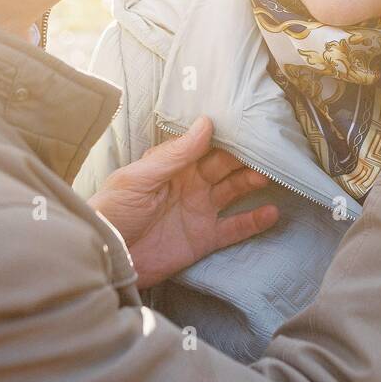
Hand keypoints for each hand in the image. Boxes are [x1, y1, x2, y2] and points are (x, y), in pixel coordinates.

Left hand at [87, 116, 278, 289]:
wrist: (108, 258)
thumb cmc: (115, 210)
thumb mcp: (140, 178)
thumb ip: (175, 154)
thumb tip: (206, 123)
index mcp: (174, 166)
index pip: (206, 144)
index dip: (227, 135)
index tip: (250, 124)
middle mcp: (191, 184)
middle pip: (225, 165)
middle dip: (246, 156)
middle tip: (269, 148)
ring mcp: (200, 211)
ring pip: (235, 191)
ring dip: (253, 182)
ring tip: (271, 176)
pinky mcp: (204, 239)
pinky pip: (235, 228)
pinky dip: (254, 221)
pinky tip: (272, 213)